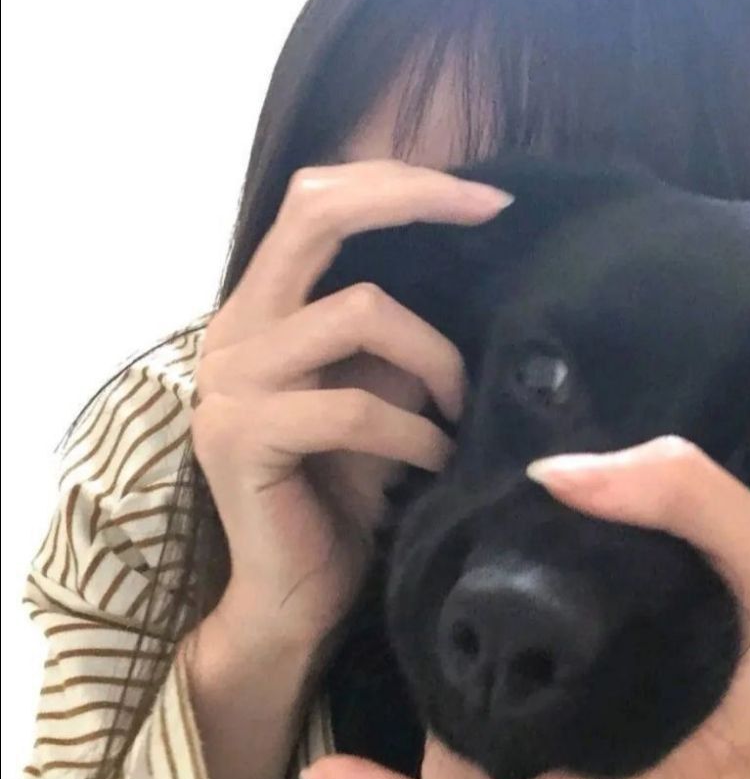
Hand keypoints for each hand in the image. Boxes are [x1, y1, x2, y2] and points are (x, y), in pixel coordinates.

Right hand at [190, 160, 512, 657]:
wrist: (290, 596)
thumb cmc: (344, 494)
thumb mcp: (382, 395)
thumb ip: (399, 336)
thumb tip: (473, 268)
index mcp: (262, 308)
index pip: (318, 201)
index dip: (401, 182)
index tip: (488, 198)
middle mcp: (234, 329)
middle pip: (316, 214)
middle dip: (414, 199)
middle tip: (491, 213)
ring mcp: (228, 382)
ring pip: (357, 312)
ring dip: (436, 358)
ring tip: (460, 409)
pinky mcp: (240, 438)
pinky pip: (353, 408)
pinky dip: (415, 432)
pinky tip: (437, 459)